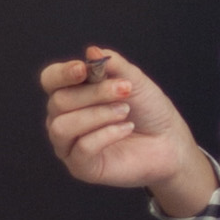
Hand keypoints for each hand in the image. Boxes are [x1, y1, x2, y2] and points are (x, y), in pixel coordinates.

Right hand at [39, 46, 202, 197]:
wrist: (169, 141)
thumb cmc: (148, 110)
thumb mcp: (133, 80)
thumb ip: (112, 65)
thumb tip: (91, 51)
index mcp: (71, 94)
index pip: (50, 80)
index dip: (62, 73)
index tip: (84, 69)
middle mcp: (63, 119)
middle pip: (58, 101)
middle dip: (94, 93)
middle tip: (125, 91)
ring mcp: (69, 145)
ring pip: (62, 126)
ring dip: (97, 115)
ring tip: (125, 112)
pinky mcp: (81, 167)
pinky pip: (82, 148)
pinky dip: (106, 134)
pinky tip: (125, 129)